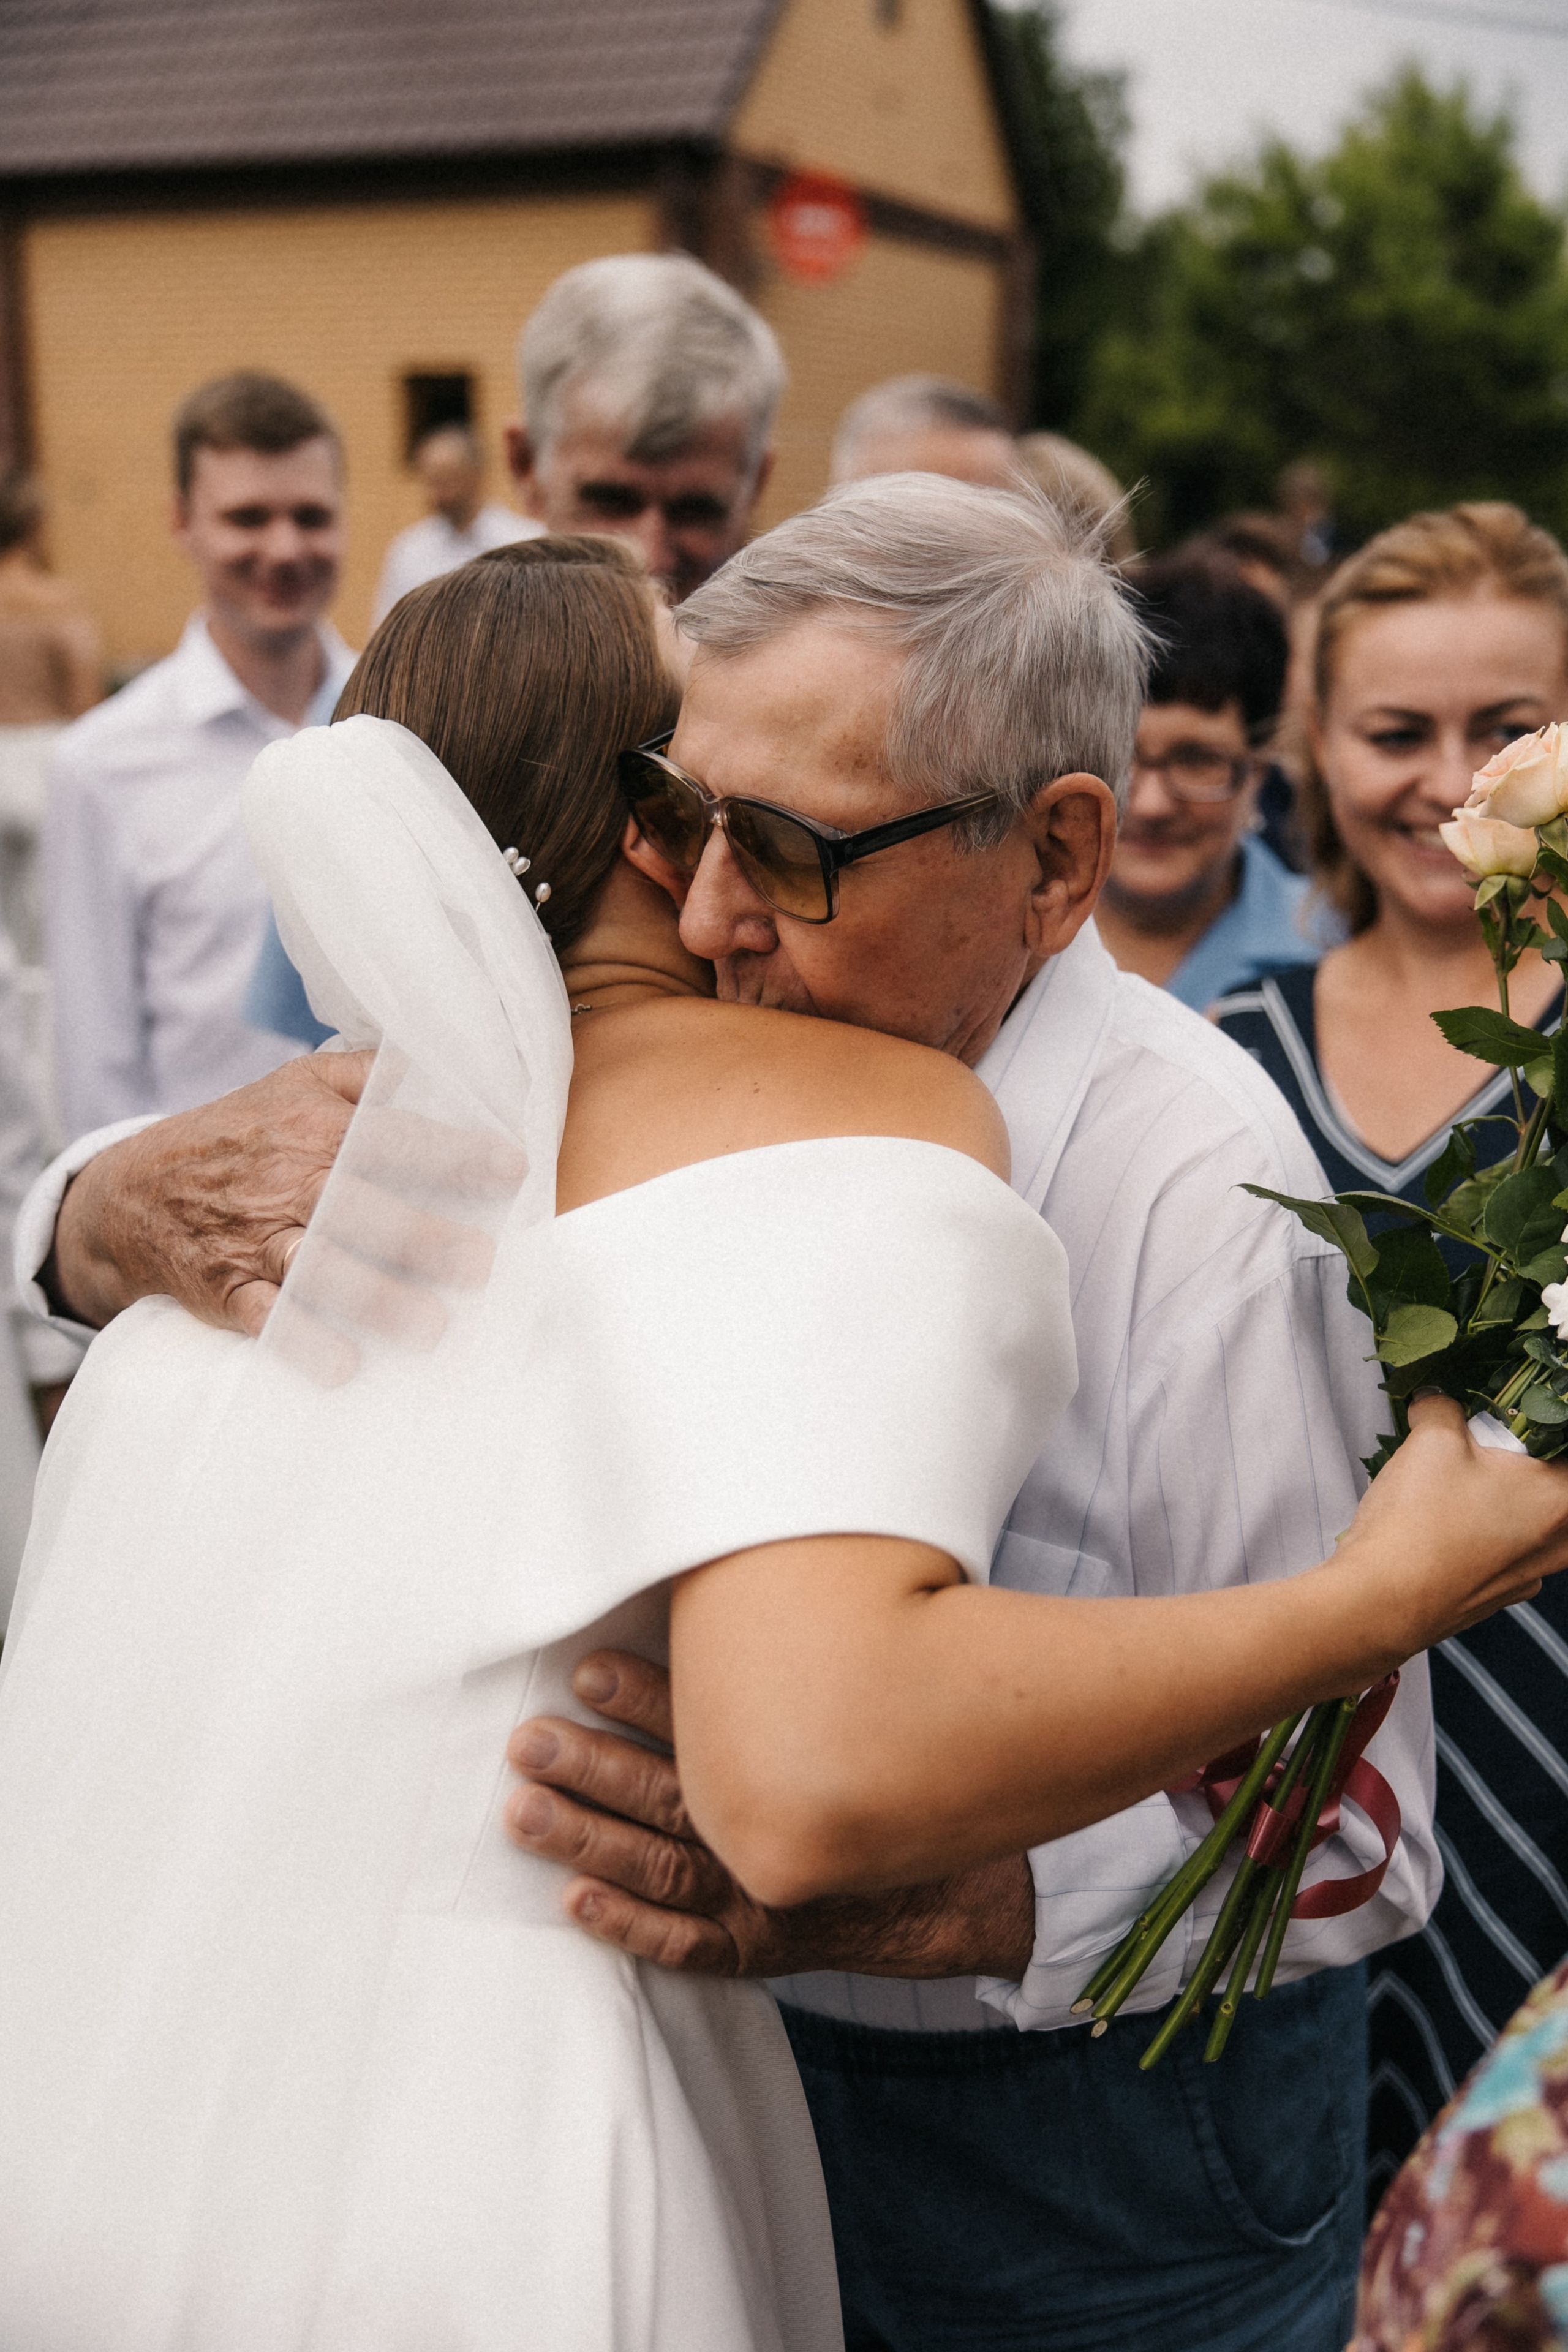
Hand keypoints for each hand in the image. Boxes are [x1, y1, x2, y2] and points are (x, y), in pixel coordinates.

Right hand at [47, 1050, 522, 1348]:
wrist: (133, 1194)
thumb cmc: (240, 1134)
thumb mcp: (297, 1084)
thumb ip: (368, 1074)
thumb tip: (439, 1061)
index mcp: (316, 1130)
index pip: (394, 1138)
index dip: (454, 1153)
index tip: (511, 1169)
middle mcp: (291, 1186)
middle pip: (362, 1211)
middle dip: (421, 1237)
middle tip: (479, 1263)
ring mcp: (258, 1242)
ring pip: (320, 1270)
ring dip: (376, 1299)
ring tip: (432, 1327)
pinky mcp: (228, 1292)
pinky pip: (265, 1319)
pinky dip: (300, 1342)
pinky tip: (342, 1365)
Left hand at [505, 1650, 1036, 1979]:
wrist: (969, 1890)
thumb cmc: (910, 1781)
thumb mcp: (881, 1710)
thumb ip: (815, 1668)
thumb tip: (757, 1584)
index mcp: (797, 1768)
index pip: (712, 1727)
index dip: (648, 1698)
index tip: (589, 1670)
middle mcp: (773, 1832)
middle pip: (672, 1797)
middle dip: (595, 1768)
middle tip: (532, 1743)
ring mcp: (763, 1894)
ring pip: (662, 1865)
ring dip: (589, 1837)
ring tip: (525, 1810)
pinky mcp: (759, 1947)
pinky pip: (686, 1945)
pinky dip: (629, 1926)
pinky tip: (575, 1903)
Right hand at [1341, 1393, 1567, 1658]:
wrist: (1379, 1603)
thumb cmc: (1419, 1523)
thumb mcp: (1431, 1440)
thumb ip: (1443, 1408)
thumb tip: (1437, 1401)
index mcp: (1561, 1498)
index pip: (1563, 1444)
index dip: (1536, 1428)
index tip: (1506, 1422)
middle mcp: (1560, 1542)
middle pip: (1551, 1486)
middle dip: (1519, 1463)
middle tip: (1481, 1448)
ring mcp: (1532, 1573)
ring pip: (1531, 1521)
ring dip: (1502, 1499)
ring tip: (1455, 1486)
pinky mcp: (1501, 1595)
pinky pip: (1506, 1550)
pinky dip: (1483, 1533)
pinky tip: (1444, 1527)